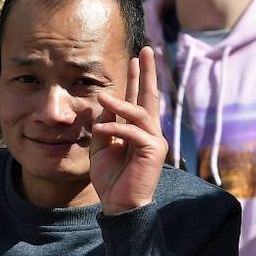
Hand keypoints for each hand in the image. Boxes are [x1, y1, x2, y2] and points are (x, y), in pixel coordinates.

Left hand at [90, 47, 167, 214]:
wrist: (119, 205)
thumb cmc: (111, 179)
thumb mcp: (100, 147)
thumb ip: (104, 125)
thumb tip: (104, 104)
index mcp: (137, 130)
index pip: (138, 100)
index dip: (137, 79)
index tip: (134, 58)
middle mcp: (150, 132)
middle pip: (150, 97)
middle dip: (147, 73)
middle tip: (146, 50)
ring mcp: (154, 141)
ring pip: (140, 112)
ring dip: (121, 103)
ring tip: (104, 96)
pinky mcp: (154, 151)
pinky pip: (133, 132)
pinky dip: (116, 128)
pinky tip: (101, 128)